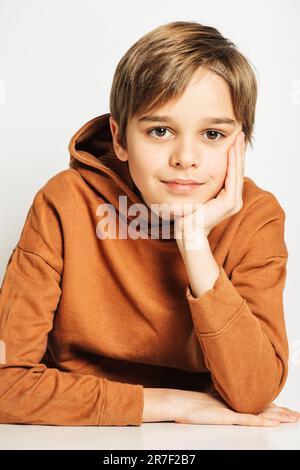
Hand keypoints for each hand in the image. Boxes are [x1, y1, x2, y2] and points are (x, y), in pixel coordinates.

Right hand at [173, 389, 299, 426]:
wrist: (179, 403)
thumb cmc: (189, 404)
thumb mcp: (208, 401)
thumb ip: (219, 399)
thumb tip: (223, 399)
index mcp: (232, 400)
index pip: (257, 403)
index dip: (272, 405)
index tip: (283, 408)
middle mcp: (235, 403)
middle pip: (263, 407)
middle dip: (281, 411)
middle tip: (295, 414)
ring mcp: (232, 409)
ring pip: (261, 413)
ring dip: (279, 416)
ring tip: (293, 418)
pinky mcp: (228, 417)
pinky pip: (249, 420)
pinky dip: (263, 421)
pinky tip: (274, 422)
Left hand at [175, 131, 245, 251]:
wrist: (187, 231)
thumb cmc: (187, 215)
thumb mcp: (194, 194)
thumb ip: (198, 183)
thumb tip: (190, 170)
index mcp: (226, 197)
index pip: (231, 172)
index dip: (233, 155)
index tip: (232, 139)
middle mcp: (233, 199)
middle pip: (237, 169)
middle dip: (238, 150)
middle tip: (239, 132)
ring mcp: (233, 201)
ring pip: (236, 171)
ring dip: (237, 153)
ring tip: (238, 137)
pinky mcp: (230, 202)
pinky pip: (232, 177)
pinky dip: (232, 162)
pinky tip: (231, 149)